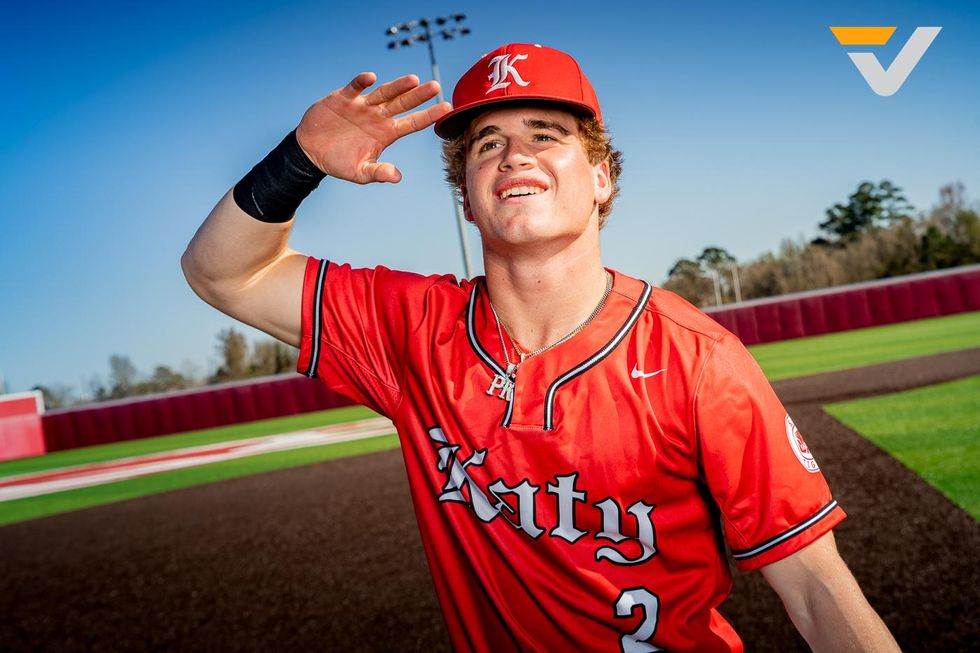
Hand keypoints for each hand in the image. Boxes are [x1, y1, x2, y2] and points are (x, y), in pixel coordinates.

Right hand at [295, 72, 451, 183]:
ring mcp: (363, 105)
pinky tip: (370, 77)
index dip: (429, 116)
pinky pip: (355, 87)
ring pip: (384, 93)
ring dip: (397, 86)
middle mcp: (378, 116)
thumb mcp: (360, 172)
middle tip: (435, 86)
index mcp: (387, 133)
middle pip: (403, 103)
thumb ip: (378, 173)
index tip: (446, 108)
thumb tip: (397, 177)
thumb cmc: (339, 162)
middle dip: (418, 95)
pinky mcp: (344, 98)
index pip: (412, 123)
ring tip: (413, 79)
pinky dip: (362, 82)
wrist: (311, 152)